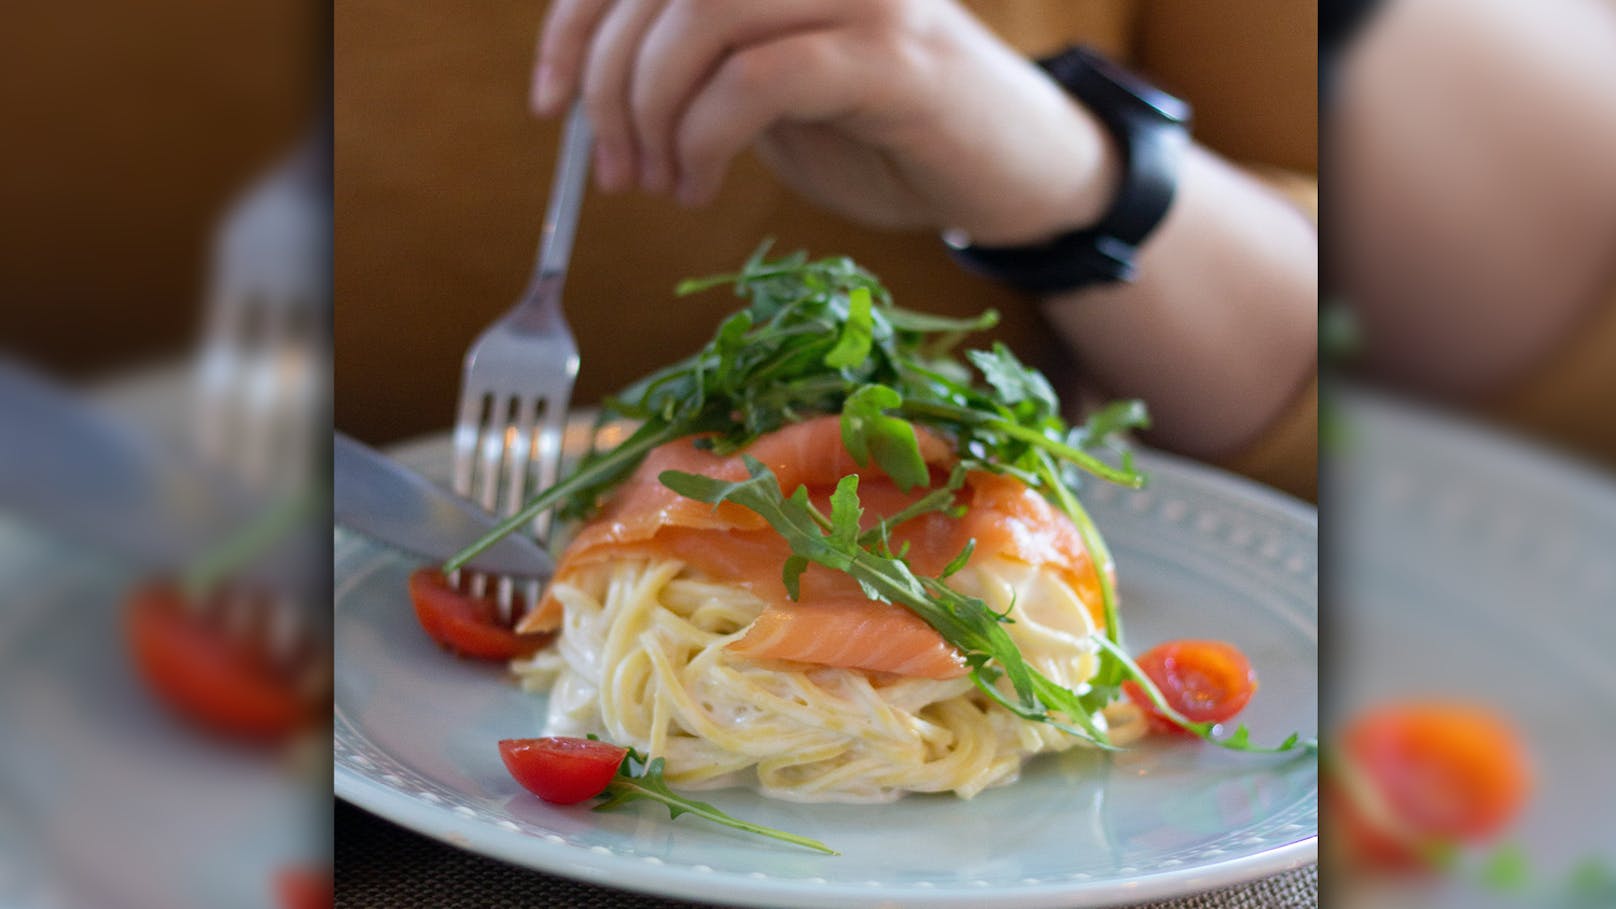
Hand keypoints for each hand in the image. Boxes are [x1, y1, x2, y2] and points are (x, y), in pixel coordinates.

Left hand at [531, 0, 1118, 244]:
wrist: (1015, 172)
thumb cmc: (887, 132)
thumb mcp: (769, 86)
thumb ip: (698, 64)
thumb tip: (591, 83)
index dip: (574, 25)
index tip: (548, 106)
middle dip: (608, 87)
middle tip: (614, 173)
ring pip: (700, 18)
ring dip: (652, 115)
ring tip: (659, 185)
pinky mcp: (894, 55)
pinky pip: (759, 78)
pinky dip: (705, 138)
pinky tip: (701, 184)